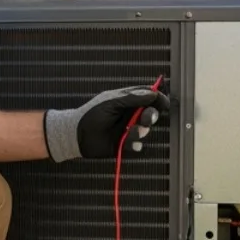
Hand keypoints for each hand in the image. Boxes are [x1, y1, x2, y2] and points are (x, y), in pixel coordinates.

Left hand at [43, 84, 170, 161]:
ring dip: (139, 131)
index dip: (157, 98)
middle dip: (151, 116)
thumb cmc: (91, 114)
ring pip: (145, 130)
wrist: (76, 135)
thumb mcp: (111, 102)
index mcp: (127, 101)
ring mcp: (128, 130)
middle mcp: (130, 115)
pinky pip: (137, 146)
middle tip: (146, 118)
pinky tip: (125, 142)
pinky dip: (133, 144)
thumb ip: (132, 98)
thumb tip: (152, 93)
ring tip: (128, 132)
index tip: (163, 102)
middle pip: (150, 113)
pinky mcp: (125, 145)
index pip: (147, 96)